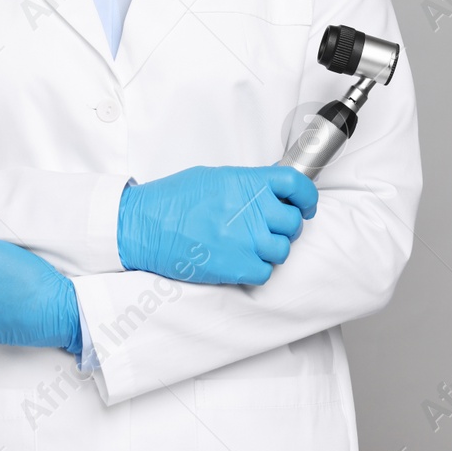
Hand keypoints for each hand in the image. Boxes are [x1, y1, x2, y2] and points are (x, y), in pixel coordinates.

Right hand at [118, 165, 317, 285]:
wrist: (143, 225)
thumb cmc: (172, 200)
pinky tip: (238, 261)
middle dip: (285, 227)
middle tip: (268, 229)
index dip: (307, 197)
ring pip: (282, 250)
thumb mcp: (214, 178)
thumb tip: (272, 191)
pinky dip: (256, 270)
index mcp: (246, 182)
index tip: (305, 206)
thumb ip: (246, 184)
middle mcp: (250, 209)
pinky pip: (265, 272)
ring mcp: (245, 239)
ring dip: (270, 250)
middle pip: (293, 223)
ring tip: (248, 246)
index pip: (297, 185)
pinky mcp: (236, 266)